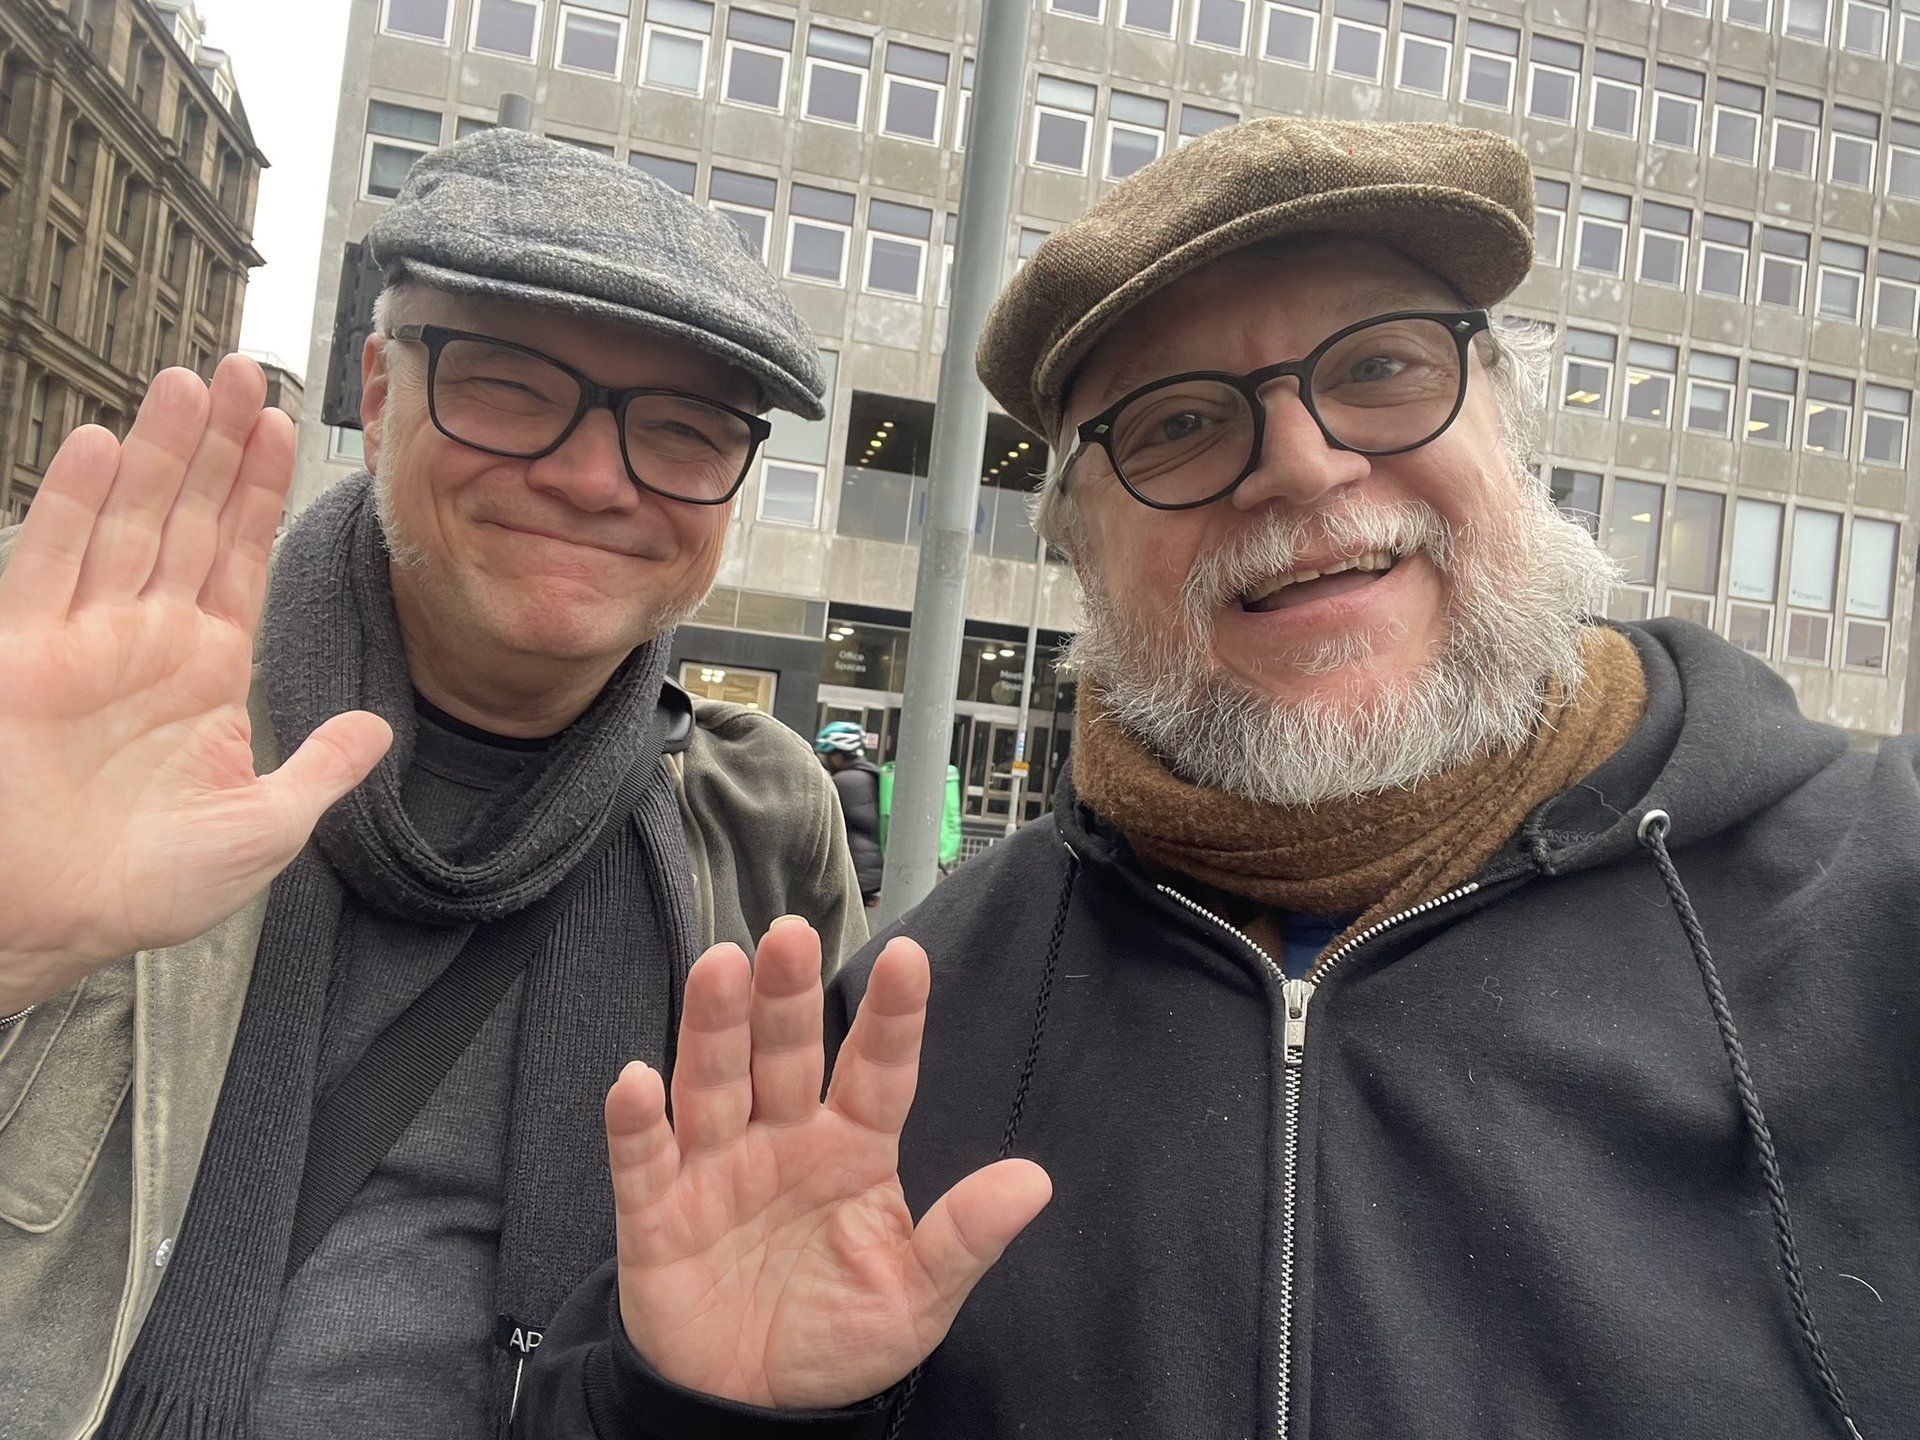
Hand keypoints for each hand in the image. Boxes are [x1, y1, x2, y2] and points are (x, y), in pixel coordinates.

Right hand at [0, 357, 390, 1009]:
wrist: (43, 922)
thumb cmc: (143, 886)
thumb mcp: (266, 829)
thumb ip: (321, 768)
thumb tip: (379, 729)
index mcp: (209, 669)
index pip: (243, 556)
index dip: (261, 491)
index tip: (285, 425)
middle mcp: (148, 639)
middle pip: (189, 518)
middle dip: (218, 445)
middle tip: (244, 369)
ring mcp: (83, 638)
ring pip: (127, 520)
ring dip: (160, 452)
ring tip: (191, 381)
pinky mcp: (22, 652)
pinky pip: (49, 564)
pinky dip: (75, 505)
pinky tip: (105, 447)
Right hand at [605, 918, 1051, 1409]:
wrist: (749, 1409)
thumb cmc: (835, 1338)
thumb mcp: (916, 1299)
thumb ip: (964, 1237)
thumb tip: (1035, 1182)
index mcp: (852, 1148)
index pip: (877, 1069)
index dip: (892, 1016)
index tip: (909, 959)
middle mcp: (783, 1139)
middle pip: (784, 1054)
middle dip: (786, 995)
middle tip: (790, 935)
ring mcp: (716, 1168)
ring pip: (714, 1082)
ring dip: (714, 1026)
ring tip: (721, 967)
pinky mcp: (656, 1211)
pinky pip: (645, 1158)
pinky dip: (636, 1122)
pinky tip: (637, 1080)